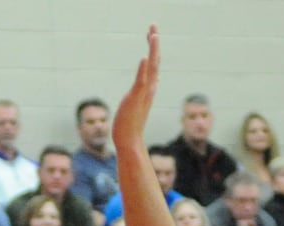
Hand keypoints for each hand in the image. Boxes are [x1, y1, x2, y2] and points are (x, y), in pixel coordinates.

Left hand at [113, 24, 161, 152]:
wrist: (129, 142)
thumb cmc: (129, 126)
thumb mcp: (137, 104)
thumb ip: (144, 92)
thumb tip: (154, 81)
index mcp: (149, 89)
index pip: (153, 65)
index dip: (153, 48)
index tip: (151, 34)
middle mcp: (149, 89)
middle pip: (155, 61)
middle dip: (154, 43)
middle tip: (153, 25)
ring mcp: (143, 94)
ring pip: (151, 68)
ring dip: (152, 51)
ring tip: (153, 34)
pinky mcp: (135, 99)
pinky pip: (140, 82)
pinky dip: (143, 70)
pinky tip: (144, 58)